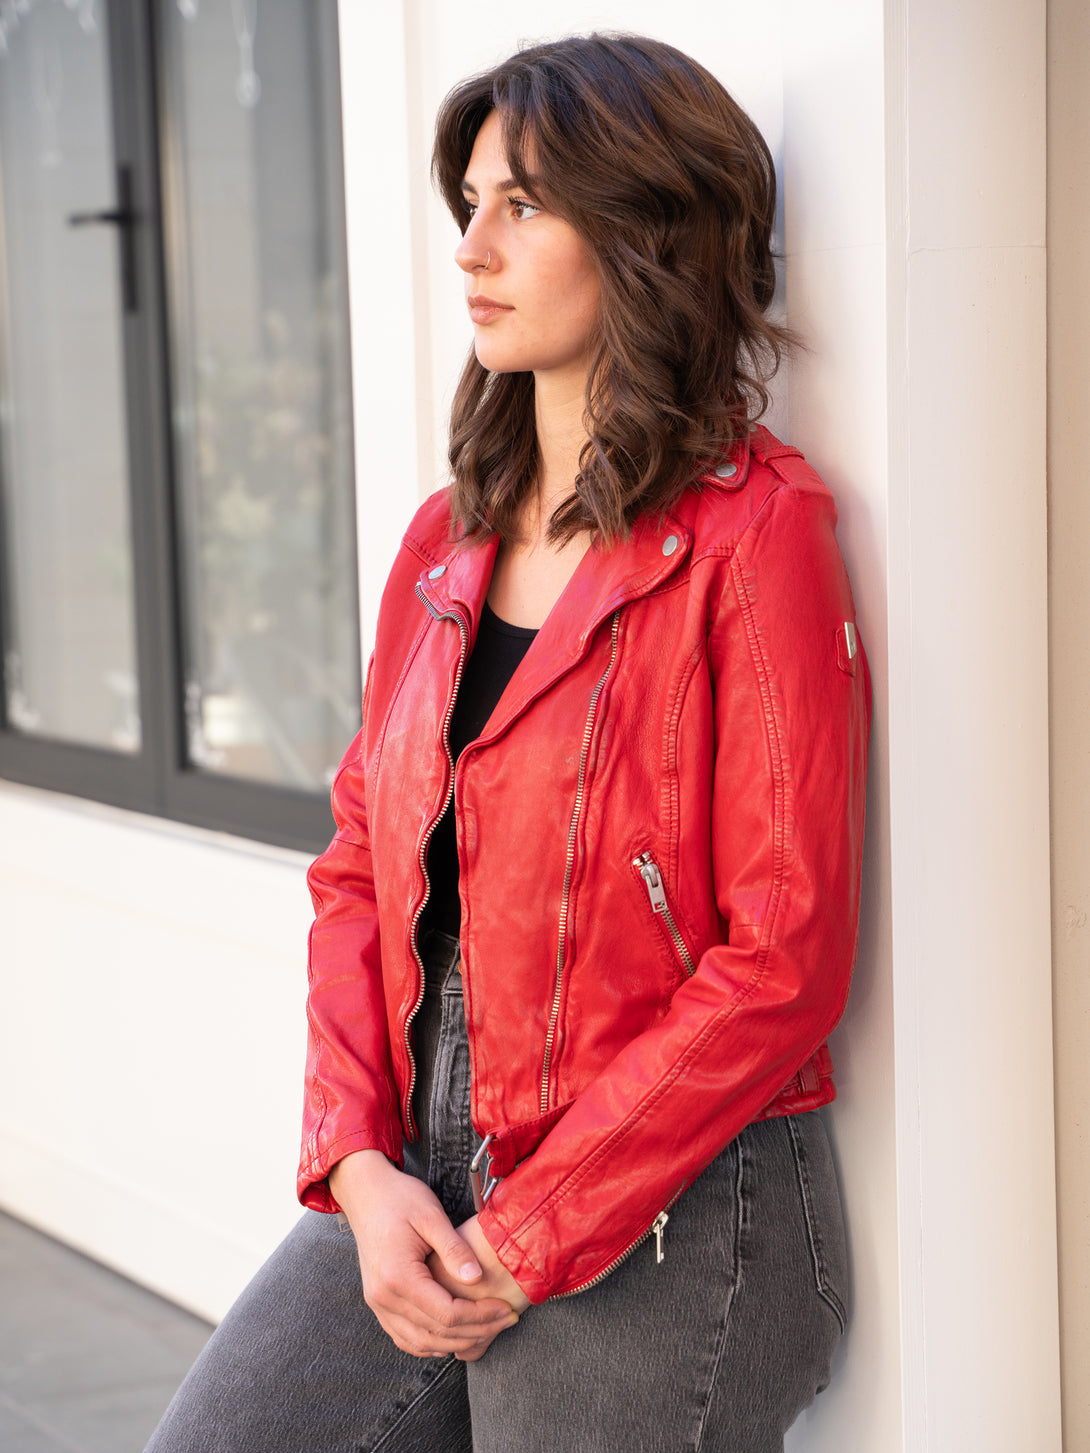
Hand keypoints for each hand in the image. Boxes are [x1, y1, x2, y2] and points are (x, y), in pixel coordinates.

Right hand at [329, 1150, 518, 1359]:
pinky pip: (405, 1336)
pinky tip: (453, 1336)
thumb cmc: (399, 1198)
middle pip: (436, 1333)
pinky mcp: (379, 1302)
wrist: (366, 1193)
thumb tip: (477, 1278)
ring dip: (456, 1343)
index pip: (447, 1314)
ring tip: (486, 1331)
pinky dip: (431, 1343)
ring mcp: (378, 1304)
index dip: (481, 1316)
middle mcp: (384, 1298)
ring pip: (420, 1342)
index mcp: (398, 1276)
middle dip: (476, 1332)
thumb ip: (454, 1250)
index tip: (506, 1309)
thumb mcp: (431, 1216)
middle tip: (506, 1321)